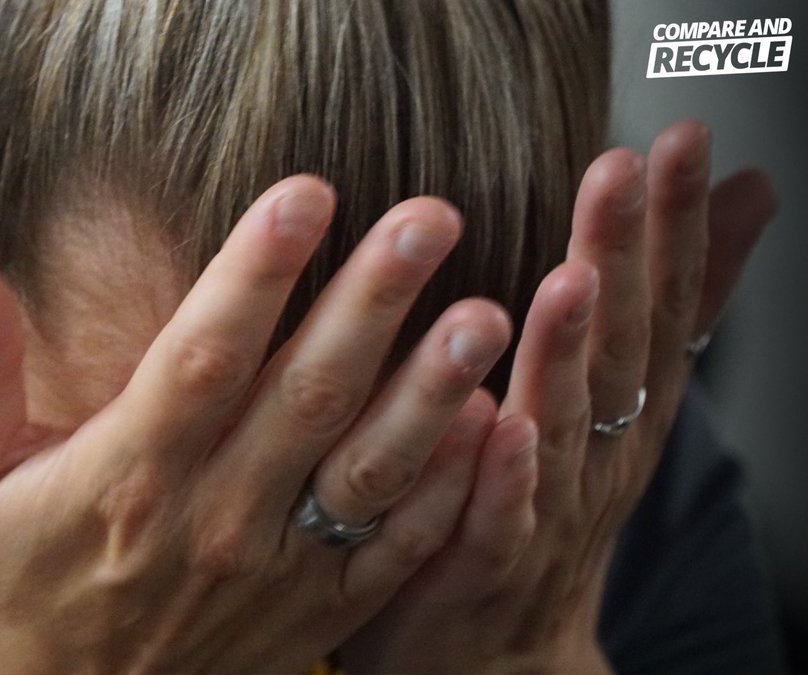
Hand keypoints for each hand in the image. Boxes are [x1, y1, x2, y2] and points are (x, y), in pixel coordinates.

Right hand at [0, 176, 516, 671]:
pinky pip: (396, 548)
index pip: (200, 360)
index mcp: (129, 475)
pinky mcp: (319, 607)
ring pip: (367, 471)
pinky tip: (494, 423)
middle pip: (304, 398)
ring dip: (431, 391)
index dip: (253, 275)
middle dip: (370, 302)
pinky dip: (449, 490)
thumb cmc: (12, 579)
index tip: (306, 192)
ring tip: (487, 314)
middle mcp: (212, 519)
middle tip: (432, 217)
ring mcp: (276, 570)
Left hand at [338, 121, 775, 672]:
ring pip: (564, 427)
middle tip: (625, 171)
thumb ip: (669, 306)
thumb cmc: (547, 505)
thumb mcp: (618, 402)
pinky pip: (499, 523)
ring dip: (569, 353)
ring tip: (574, 280)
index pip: (661, 308)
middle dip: (627, 258)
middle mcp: (598, 455)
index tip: (678, 139)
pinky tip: (507, 428)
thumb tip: (748, 194)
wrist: (501, 651)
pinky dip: (508, 479)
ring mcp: (546, 514)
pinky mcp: (484, 568)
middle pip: (620, 351)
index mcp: (625, 412)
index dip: (675, 225)